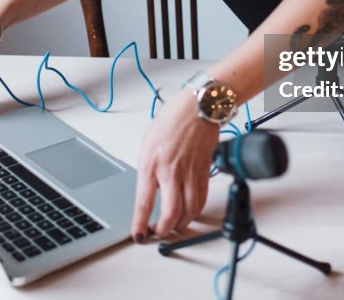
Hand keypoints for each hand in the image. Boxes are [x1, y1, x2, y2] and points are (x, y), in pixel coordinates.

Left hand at [131, 90, 218, 241]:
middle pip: (171, 213)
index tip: (139, 236)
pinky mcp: (204, 172)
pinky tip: (190, 211)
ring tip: (174, 225)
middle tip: (159, 232)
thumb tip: (148, 192)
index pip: (144, 202)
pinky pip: (201, 199)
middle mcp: (170, 172)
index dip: (140, 224)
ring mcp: (189, 173)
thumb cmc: (171, 121)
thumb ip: (148, 170)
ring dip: (182, 223)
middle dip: (164, 230)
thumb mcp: (148, 146)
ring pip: (190, 211)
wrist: (196, 109)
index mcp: (151, 164)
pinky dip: (196, 211)